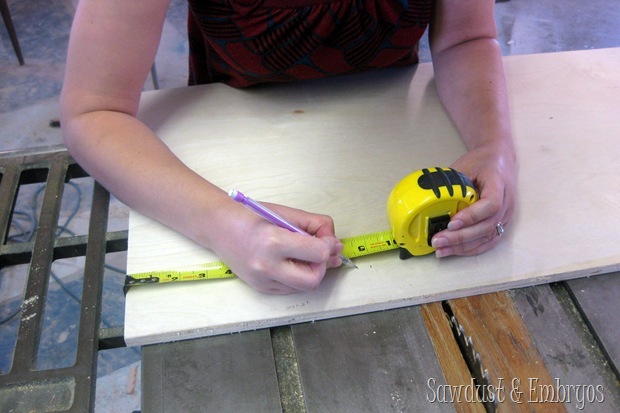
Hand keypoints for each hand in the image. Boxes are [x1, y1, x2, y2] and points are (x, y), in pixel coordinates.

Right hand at [212, 202, 343, 293]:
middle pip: (313, 280)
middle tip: (317, 252)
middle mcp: (267, 266)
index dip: (328, 246)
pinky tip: (289, 262)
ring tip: (302, 255)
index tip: (327, 239)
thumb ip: (315, 225)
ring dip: (311, 272)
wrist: (218, 227)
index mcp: (273, 242)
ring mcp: (262, 281)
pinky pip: (290, 289)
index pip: (318, 254)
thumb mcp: (286, 213)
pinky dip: (297, 277)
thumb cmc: (251, 215)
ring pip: (303, 287)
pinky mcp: (261, 288)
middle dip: (322, 266)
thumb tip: (335, 244)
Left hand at [431, 144, 516, 256]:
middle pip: (487, 226)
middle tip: (438, 240)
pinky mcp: (502, 223)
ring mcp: (506, 215)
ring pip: (487, 237)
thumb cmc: (481, 162)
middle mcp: (507, 203)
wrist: (499, 159)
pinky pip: (489, 241)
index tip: (452, 222)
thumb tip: (427, 198)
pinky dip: (471, 248)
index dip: (472, 216)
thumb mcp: (465, 165)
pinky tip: (454, 251)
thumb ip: (451, 183)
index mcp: (498, 184)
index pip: (491, 204)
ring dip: (463, 246)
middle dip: (460, 237)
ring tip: (441, 250)